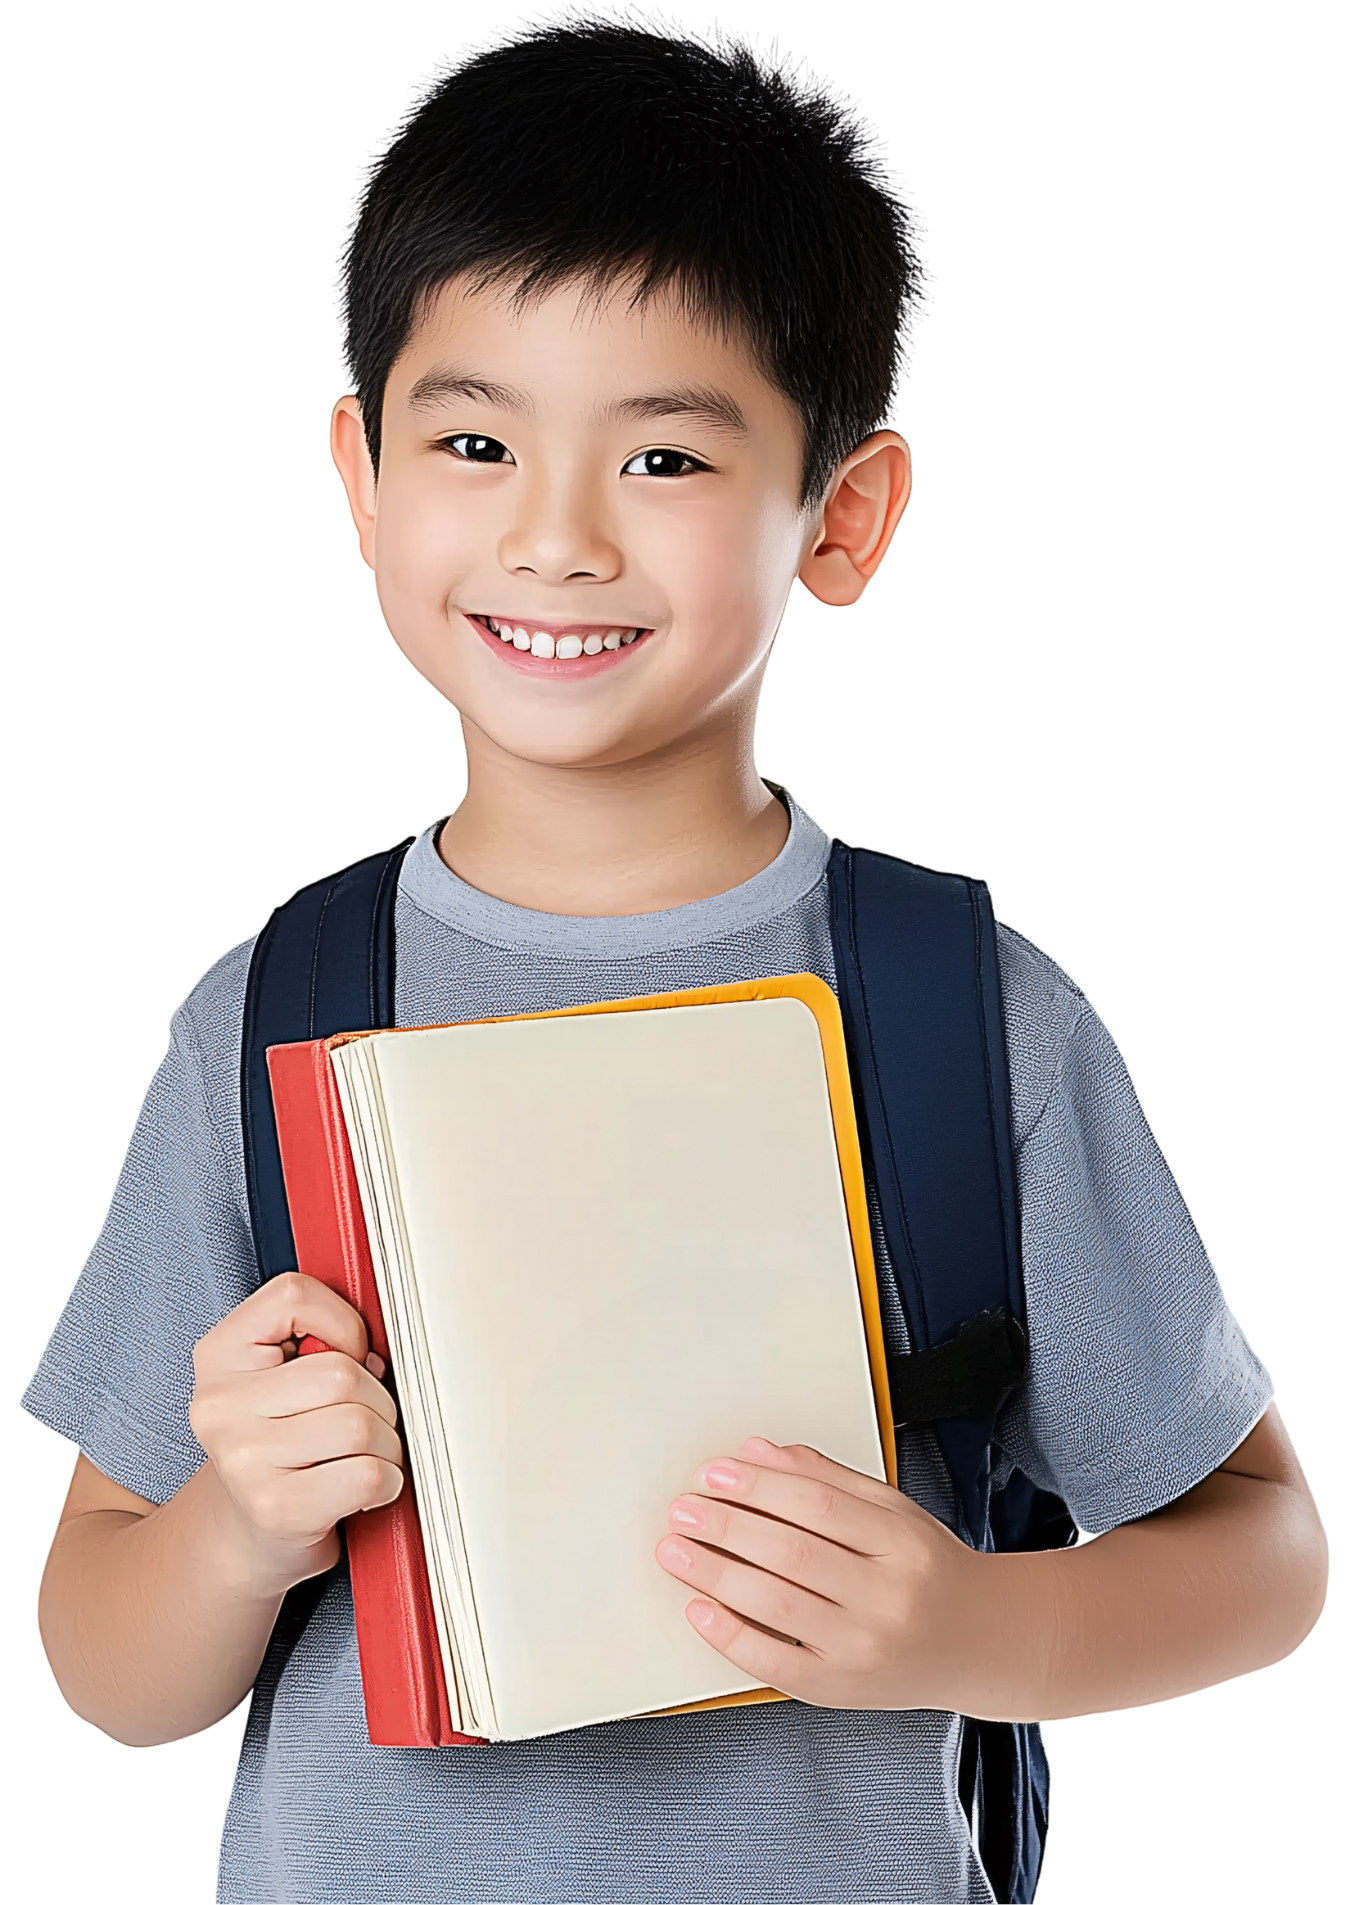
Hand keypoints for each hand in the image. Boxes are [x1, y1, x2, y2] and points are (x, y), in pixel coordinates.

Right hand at [189, 1272, 404, 1594]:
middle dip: (376, 1397)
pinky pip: (368, 1474)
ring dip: (386, 1441)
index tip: (348, 1354)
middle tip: (364, 1418)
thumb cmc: (280, 1443)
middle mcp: (218, 1405)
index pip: (292, 1295)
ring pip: (360, 1424)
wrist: (245, 1535)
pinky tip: (364, 1486)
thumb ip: (320, 1339)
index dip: (342, 1322)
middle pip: (342, 1373)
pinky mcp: (276, 1508)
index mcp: (218, 1354)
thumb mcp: (280, 1375)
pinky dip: (387, 1480)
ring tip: (363, 1453)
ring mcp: (243, 1460)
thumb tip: (382, 1345)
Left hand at [655, 1436, 977, 1710]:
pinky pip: (774, 1662)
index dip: (759, 1486)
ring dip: (714, 1573)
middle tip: (684, 1510)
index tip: (715, 1474)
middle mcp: (886, 1597)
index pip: (818, 1504)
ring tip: (677, 1551)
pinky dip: (730, 1635)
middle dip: (726, 1527)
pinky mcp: (838, 1689)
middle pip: (791, 1553)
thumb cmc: (926, 1570)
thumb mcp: (892, 1509)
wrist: (975, 1642)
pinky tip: (700, 1610)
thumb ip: (825, 1478)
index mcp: (901, 1542)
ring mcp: (862, 1648)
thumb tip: (757, 1453)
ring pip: (776, 1604)